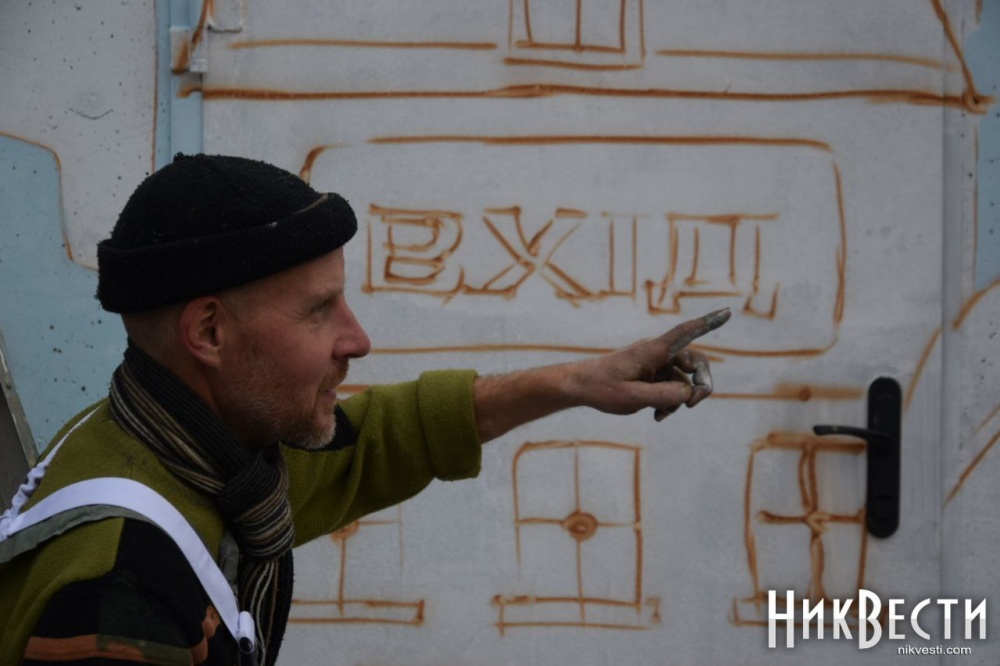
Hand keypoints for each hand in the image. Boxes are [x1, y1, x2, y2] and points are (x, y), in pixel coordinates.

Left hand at [567, 308, 730, 420]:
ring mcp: (656, 365)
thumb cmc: (601, 387)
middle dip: (701, 384)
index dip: (708, 323)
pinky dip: (670, 402)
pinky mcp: (652, 376)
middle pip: (696, 362)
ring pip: (684, 381)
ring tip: (661, 415)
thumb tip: (688, 393)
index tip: (727, 312)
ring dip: (680, 400)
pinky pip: (673, 388)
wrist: (579, 388)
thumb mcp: (632, 397)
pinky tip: (657, 415)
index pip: (685, 333)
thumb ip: (663, 396)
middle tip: (693, 404)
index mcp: (653, 350)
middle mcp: (658, 354)